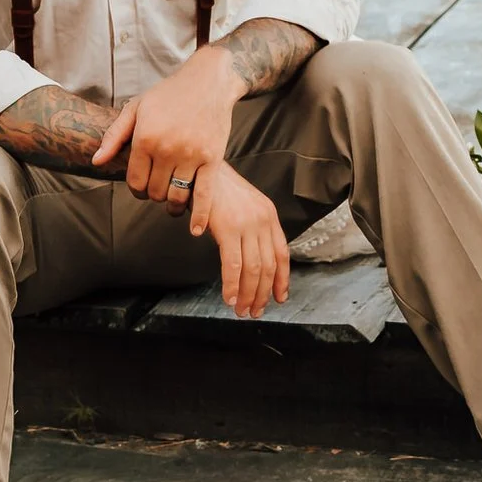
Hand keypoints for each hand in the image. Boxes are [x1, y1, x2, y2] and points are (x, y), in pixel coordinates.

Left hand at [91, 46, 242, 205]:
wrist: (209, 81)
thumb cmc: (169, 94)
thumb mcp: (136, 108)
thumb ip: (114, 136)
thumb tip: (96, 162)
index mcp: (145, 137)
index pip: (135, 181)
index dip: (136, 189)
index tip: (141, 185)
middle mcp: (167, 148)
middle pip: (155, 192)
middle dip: (154, 194)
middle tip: (158, 188)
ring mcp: (192, 155)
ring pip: (177, 196)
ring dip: (173, 204)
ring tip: (173, 201)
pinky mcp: (213, 159)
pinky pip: (205, 194)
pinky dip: (200, 215)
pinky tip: (195, 230)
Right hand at [186, 161, 289, 317]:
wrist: (199, 170)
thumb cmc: (217, 190)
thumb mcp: (244, 205)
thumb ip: (252, 228)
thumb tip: (253, 258)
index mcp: (269, 215)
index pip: (282, 254)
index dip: (282, 279)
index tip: (279, 297)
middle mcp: (262, 220)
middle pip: (268, 266)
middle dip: (263, 293)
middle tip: (255, 311)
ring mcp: (246, 224)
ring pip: (253, 269)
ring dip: (248, 294)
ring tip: (242, 310)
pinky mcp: (228, 228)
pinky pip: (233, 265)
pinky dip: (232, 286)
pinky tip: (230, 298)